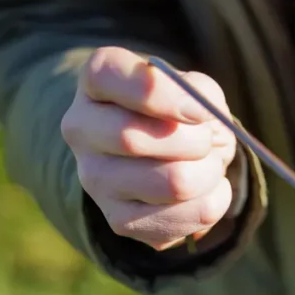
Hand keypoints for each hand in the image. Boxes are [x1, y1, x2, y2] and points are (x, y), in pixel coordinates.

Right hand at [61, 46, 237, 250]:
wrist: (174, 158)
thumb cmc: (181, 114)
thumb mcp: (195, 89)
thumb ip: (199, 92)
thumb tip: (199, 113)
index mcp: (95, 82)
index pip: (107, 75)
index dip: (162, 95)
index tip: (201, 111)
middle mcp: (82, 129)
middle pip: (132, 139)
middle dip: (194, 142)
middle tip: (209, 141)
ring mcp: (94, 179)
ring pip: (170, 183)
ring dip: (209, 174)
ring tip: (209, 165)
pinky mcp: (119, 219)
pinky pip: (182, 218)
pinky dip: (213, 202)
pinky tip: (205, 191)